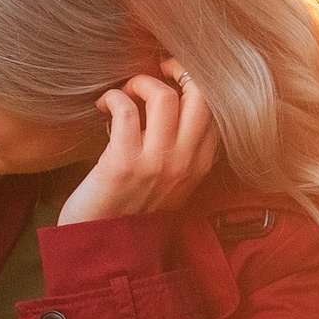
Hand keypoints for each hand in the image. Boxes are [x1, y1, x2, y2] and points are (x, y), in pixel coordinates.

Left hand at [58, 59, 218, 224]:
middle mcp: (185, 162)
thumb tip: (173, 100)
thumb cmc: (129, 210)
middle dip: (178, 69)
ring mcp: (156, 163)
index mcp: (201, 164)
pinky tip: (103, 106)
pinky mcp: (123, 163)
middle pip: (201, 93)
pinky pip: (126, 109)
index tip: (173, 75)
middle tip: (156, 70)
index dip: (195, 80)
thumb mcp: (170, 182)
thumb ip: (180, 149)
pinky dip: (113, 98)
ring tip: (124, 94)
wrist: (102, 249)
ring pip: (164, 95)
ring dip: (140, 83)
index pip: (216, 106)